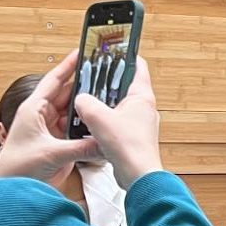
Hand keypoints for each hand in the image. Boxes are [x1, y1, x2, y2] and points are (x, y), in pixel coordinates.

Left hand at [0, 51, 100, 185]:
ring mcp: (52, 131)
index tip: (81, 52)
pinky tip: (100, 126)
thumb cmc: (17, 168)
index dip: (68, 66)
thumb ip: (81, 148)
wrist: (11, 190)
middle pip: (68, 95)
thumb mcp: (51, 153)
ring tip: (106, 100)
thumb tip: (104, 142)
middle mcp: (44, 117)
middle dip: (84, 87)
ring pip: (74, 114)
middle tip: (103, 77)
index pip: (54, 81)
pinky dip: (88, 129)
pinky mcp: (60, 145)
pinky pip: (77, 132)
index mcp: (34, 109)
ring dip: (87, 110)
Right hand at [73, 54, 161, 191]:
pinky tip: (93, 126)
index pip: (138, 66)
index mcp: (142, 96)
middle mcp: (144, 109)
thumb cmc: (127, 146)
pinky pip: (118, 124)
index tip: (115, 49)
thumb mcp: (98, 117)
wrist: (138, 176)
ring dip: (106, 106)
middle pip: (127, 87)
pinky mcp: (134, 139)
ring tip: (89, 104)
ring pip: (120, 107)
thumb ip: (85, 103)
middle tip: (94, 78)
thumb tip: (80, 99)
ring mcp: (140, 124)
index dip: (126, 56)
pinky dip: (106, 123)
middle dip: (110, 83)